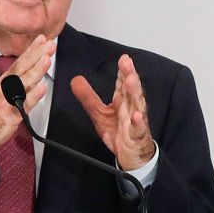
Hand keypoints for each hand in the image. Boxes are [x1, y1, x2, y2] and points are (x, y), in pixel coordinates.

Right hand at [0, 35, 53, 150]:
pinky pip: (22, 104)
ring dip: (35, 70)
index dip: (32, 49)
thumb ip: (21, 81)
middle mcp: (7, 87)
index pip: (21, 61)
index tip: (43, 38)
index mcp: (7, 81)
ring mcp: (8, 99)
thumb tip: (35, 71)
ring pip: (23, 82)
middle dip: (37, 54)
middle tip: (49, 44)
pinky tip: (41, 88)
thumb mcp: (6, 91)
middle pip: (23, 67)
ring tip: (46, 59)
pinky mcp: (9, 114)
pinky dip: (32, 96)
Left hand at [70, 53, 156, 171]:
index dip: (123, 70)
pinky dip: (137, 122)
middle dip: (129, 75)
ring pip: (137, 105)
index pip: (123, 82)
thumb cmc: (120, 131)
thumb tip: (75, 80)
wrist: (132, 154)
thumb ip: (88, 97)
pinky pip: (138, 129)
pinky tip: (135, 116)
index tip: (123, 58)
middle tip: (126, 63)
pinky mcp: (137, 136)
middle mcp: (131, 107)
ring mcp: (136, 121)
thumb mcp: (99, 113)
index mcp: (123, 100)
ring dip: (134, 92)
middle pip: (131, 89)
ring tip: (131, 81)